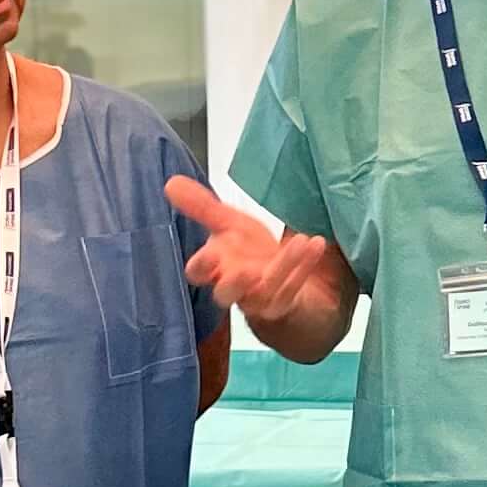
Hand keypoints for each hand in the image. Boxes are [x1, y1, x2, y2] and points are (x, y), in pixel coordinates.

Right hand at [165, 175, 336, 335]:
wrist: (281, 277)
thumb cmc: (248, 252)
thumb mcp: (228, 225)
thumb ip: (202, 207)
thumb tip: (170, 182)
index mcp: (214, 269)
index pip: (198, 273)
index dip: (202, 267)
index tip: (210, 255)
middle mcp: (233, 288)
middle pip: (225, 295)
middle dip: (234, 283)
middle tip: (246, 270)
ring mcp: (259, 300)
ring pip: (267, 289)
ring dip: (284, 265)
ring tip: (301, 240)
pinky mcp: (283, 304)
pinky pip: (293, 289)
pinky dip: (304, 267)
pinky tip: (316, 244)